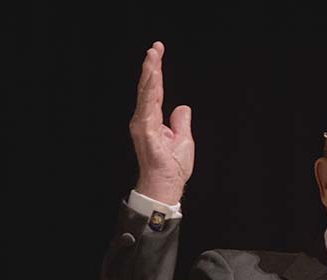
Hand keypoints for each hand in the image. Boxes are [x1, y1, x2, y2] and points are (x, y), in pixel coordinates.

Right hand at [129, 42, 194, 204]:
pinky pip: (148, 106)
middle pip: (148, 88)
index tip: (158, 52)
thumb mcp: (183, 139)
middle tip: (155, 47)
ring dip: (150, 74)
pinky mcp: (145, 132)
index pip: (154, 91)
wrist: (166, 185)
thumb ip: (181, 122)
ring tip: (153, 56)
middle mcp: (144, 120)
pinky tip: (152, 77)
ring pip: (146, 94)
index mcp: (153, 120)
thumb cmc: (172, 167)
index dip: (156, 72)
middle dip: (151, 66)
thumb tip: (182, 107)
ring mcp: (143, 125)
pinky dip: (150, 90)